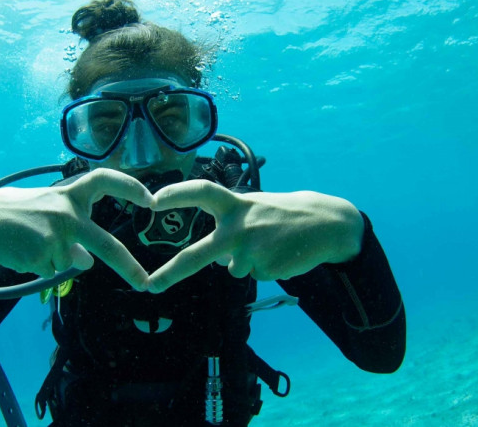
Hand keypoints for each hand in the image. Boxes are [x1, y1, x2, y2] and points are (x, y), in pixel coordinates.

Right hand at [0, 169, 153, 290]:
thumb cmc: (17, 211)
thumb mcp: (49, 210)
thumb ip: (74, 229)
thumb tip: (88, 262)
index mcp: (70, 195)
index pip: (105, 181)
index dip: (129, 187)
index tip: (151, 200)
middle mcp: (67, 214)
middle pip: (106, 243)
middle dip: (128, 266)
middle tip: (144, 282)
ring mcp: (54, 237)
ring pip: (67, 262)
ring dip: (52, 258)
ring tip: (28, 241)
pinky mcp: (40, 256)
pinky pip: (50, 271)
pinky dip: (39, 266)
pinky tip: (22, 250)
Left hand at [147, 180, 363, 292]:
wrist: (327, 225)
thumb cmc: (285, 214)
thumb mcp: (255, 207)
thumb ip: (231, 225)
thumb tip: (217, 260)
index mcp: (235, 204)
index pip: (201, 191)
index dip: (176, 193)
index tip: (152, 200)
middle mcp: (239, 227)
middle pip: (198, 254)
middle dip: (171, 272)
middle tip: (150, 286)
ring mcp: (252, 250)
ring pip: (234, 268)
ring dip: (250, 261)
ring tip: (273, 244)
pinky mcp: (266, 269)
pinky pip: (255, 275)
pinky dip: (265, 268)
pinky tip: (282, 254)